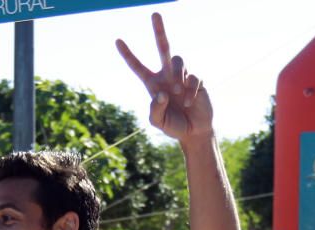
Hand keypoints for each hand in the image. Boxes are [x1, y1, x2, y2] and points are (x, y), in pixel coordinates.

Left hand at [116, 13, 213, 142]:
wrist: (194, 131)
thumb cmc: (173, 126)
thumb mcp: (157, 122)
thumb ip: (155, 109)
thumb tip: (162, 93)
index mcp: (152, 84)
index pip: (138, 67)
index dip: (128, 54)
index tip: (117, 40)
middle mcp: (166, 76)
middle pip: (163, 48)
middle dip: (159, 31)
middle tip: (154, 13)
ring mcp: (182, 75)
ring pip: (177, 60)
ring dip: (177, 76)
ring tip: (178, 93)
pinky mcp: (197, 80)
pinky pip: (192, 77)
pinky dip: (189, 91)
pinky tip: (189, 102)